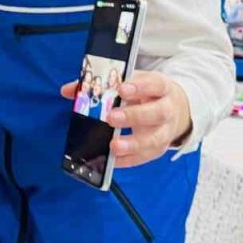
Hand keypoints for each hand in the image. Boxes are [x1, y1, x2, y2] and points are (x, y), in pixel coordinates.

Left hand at [60, 70, 191, 167]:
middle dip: (134, 116)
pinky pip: (145, 157)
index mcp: (161, 88)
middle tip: (111, 117)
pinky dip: (128, 159)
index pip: (155, 84)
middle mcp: (167, 109)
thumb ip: (101, 85)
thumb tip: (68, 91)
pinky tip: (113, 159)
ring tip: (114, 146)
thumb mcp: (130, 83)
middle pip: (158, 113)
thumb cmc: (145, 94)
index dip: (140, 86)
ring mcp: (165, 131)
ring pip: (155, 139)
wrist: (174, 109)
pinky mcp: (158, 149)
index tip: (121, 89)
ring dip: (133, 144)